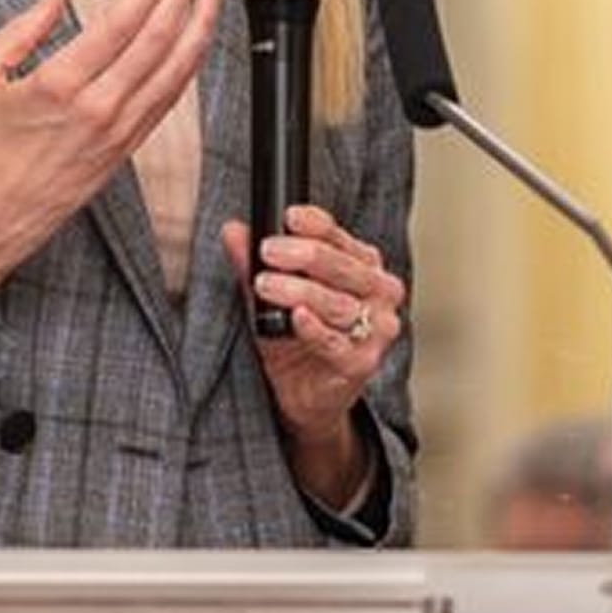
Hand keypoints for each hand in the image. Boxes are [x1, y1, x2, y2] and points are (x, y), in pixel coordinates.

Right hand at [0, 0, 223, 335]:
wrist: (2, 211)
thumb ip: (17, 30)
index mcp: (60, 84)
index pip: (120, 22)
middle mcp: (98, 106)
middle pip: (157, 38)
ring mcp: (120, 128)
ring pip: (175, 69)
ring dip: (199, 24)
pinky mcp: (130, 145)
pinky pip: (170, 98)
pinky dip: (189, 64)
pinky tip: (197, 40)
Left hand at [221, 204, 405, 506]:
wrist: (303, 394)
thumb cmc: (294, 337)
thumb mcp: (268, 295)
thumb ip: (252, 263)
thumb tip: (233, 230)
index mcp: (363, 266)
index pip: (341, 237)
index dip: (316, 224)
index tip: (289, 217)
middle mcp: (378, 293)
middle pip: (342, 267)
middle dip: (303, 255)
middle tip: (267, 250)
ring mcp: (375, 329)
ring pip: (338, 304)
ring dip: (300, 291)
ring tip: (266, 284)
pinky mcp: (361, 363)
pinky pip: (337, 343)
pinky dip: (315, 329)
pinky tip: (297, 317)